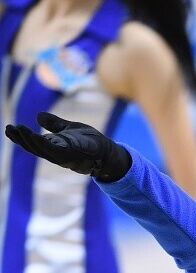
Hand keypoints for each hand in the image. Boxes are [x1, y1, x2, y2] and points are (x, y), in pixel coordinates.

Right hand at [4, 111, 131, 181]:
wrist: (108, 152)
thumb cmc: (90, 141)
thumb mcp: (69, 129)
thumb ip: (55, 125)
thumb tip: (39, 116)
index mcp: (54, 147)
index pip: (34, 143)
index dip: (21, 137)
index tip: (9, 128)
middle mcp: (58, 154)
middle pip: (36, 148)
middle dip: (22, 139)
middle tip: (9, 129)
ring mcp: (66, 156)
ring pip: (45, 151)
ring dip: (32, 141)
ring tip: (20, 130)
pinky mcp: (76, 155)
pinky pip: (60, 150)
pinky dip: (49, 144)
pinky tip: (39, 135)